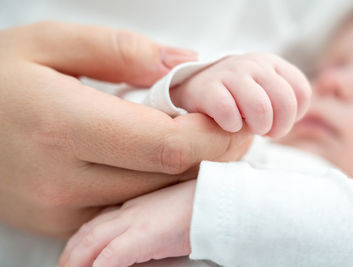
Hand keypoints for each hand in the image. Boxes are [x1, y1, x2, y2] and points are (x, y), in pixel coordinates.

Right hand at [0, 21, 250, 237]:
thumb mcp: (49, 43)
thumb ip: (120, 49)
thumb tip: (182, 62)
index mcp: (62, 124)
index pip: (165, 145)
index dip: (212, 137)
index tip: (233, 120)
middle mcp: (62, 179)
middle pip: (168, 178)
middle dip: (212, 157)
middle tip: (231, 132)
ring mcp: (61, 211)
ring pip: (154, 201)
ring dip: (189, 175)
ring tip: (202, 144)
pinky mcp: (62, 224)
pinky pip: (129, 212)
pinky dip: (158, 191)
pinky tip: (162, 165)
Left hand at [59, 181, 195, 266]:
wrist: (219, 199)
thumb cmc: (202, 205)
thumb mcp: (170, 214)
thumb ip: (152, 224)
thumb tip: (146, 242)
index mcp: (137, 205)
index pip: (100, 219)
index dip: (83, 236)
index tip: (75, 250)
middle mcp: (131, 210)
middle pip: (90, 229)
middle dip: (72, 250)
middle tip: (64, 265)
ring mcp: (136, 221)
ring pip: (93, 240)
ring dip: (78, 259)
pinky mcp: (146, 235)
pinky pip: (113, 255)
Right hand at [171, 53, 311, 136]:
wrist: (197, 84)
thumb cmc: (237, 95)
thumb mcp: (264, 89)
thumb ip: (284, 100)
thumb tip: (292, 119)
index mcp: (272, 63)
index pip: (301, 93)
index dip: (294, 116)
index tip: (277, 122)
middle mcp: (254, 64)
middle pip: (285, 102)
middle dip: (279, 126)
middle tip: (265, 131)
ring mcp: (231, 73)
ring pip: (260, 108)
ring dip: (258, 127)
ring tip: (247, 128)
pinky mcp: (208, 88)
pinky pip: (228, 112)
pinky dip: (231, 126)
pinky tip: (228, 124)